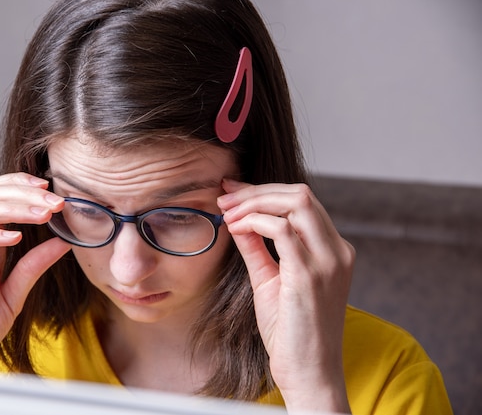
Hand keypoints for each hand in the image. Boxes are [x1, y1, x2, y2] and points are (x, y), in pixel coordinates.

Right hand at [0, 173, 70, 366]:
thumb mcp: (14, 296)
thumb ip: (34, 267)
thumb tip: (63, 241)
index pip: (3, 199)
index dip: (26, 188)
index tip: (54, 192)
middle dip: (25, 192)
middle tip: (56, 201)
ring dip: (12, 207)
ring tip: (42, 214)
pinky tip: (14, 238)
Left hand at [218, 179, 353, 412]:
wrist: (309, 372)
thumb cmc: (292, 332)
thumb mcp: (270, 281)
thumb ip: (257, 247)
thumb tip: (239, 219)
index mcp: (333, 250)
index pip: (302, 203)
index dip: (265, 191)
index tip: (234, 192)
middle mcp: (337, 251)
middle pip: (301, 194)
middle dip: (257, 190)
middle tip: (225, 197)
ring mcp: (328, 261)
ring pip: (296, 203)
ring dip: (254, 201)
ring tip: (227, 211)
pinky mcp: (310, 276)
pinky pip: (283, 230)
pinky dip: (255, 221)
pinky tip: (237, 227)